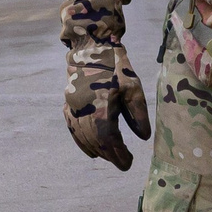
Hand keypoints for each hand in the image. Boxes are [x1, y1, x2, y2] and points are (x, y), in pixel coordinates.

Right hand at [61, 0, 151, 169]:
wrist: (91, 48)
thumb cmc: (116, 67)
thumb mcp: (133, 87)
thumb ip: (138, 113)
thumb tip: (142, 137)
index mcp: (101, 106)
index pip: (109, 139)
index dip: (118, 154)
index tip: (129, 163)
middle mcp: (84, 110)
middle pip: (95, 142)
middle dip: (109, 155)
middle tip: (123, 161)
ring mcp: (74, 107)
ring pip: (83, 137)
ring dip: (97, 150)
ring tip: (110, 157)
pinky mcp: (69, 104)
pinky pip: (73, 129)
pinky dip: (81, 142)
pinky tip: (91, 150)